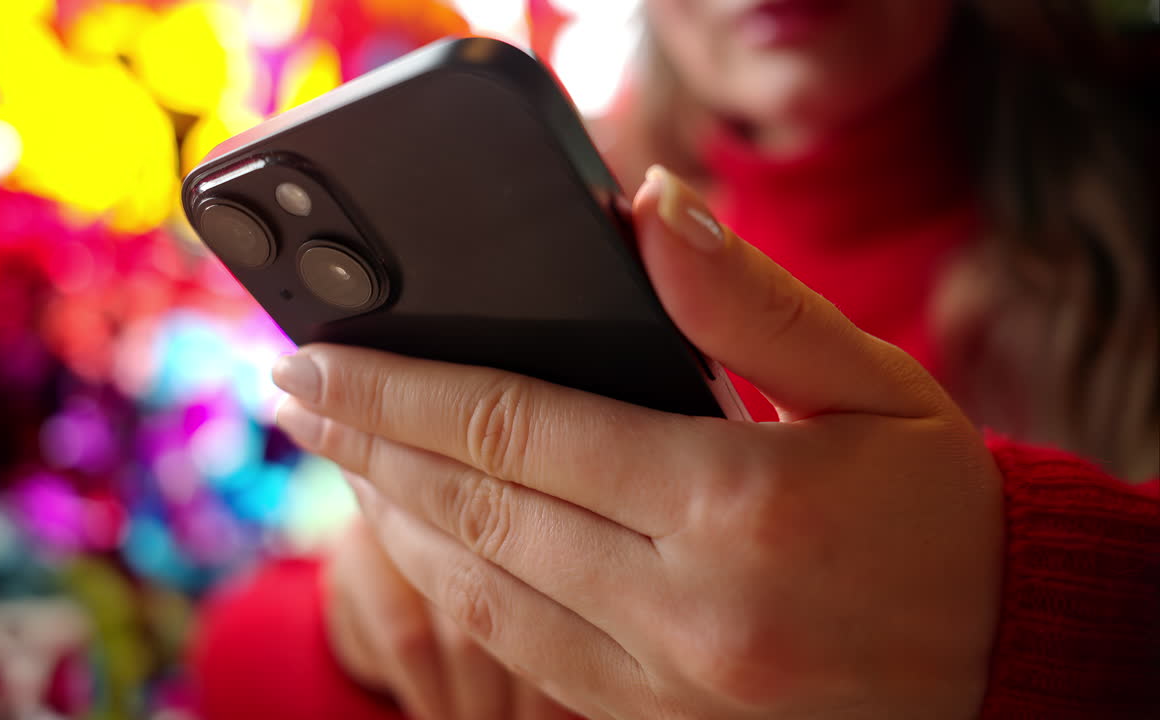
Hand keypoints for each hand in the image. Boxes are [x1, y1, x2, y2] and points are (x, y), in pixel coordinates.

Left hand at [275, 165, 1004, 719]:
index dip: (402, 388)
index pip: (518, 429)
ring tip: (341, 454)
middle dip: (368, 444)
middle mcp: (687, 606)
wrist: (1005, 664)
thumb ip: (748, 304)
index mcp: (736, 506)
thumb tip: (649, 214)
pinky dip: (456, 585)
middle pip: (476, 508)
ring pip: (481, 589)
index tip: (320, 357)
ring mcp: (667, 681)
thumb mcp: (871, 388)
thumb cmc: (943, 518)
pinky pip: (524, 649)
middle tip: (297, 392)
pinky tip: (425, 537)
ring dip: (394, 515)